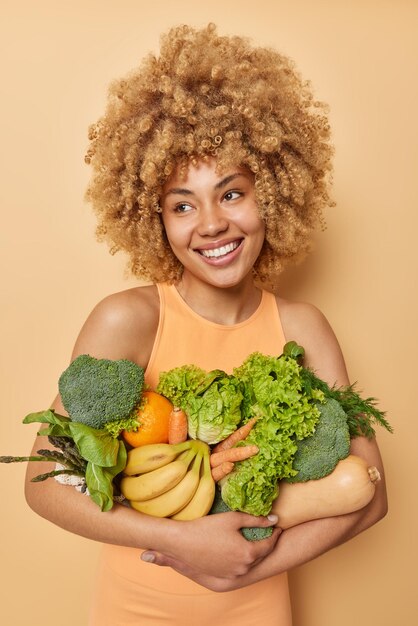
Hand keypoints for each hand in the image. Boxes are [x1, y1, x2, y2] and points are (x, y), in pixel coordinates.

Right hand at [141, 511, 280, 579]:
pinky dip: (243, 560)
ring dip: (255, 553)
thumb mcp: (233, 519)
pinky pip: (239, 568)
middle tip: (269, 533)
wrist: (183, 543)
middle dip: (267, 544)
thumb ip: (255, 519)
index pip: (269, 544)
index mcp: (248, 553)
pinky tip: (239, 550)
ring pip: (250, 563)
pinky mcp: (223, 577)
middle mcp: (243, 567)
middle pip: (261, 555)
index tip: (277, 526)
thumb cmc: (208, 528)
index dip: (274, 534)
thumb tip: (274, 519)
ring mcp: (233, 574)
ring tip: (255, 540)